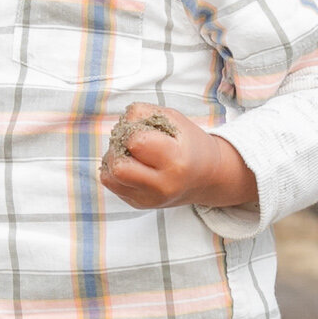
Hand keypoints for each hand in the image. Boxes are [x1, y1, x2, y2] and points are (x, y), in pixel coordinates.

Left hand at [98, 102, 258, 212]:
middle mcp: (162, 185)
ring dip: (114, 159)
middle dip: (119, 148)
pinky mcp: (138, 204)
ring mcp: (149, 199)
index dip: (134, 131)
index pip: (135, 143)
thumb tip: (119, 124)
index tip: (144, 131)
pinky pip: (111, 184)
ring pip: (109, 176)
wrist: (207, 178)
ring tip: (131, 153)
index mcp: (176, 162)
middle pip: (118, 166)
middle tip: (132, 143)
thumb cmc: (189, 144)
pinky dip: (114, 171)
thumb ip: (144, 114)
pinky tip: (131, 164)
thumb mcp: (174, 120)